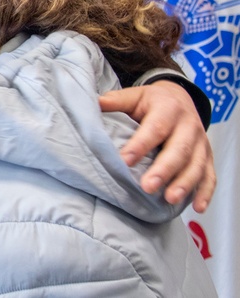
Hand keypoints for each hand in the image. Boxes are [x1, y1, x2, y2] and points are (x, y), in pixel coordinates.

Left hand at [99, 81, 215, 211]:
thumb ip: (116, 101)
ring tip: (169, 199)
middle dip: (164, 170)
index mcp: (168, 108)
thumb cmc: (151, 102)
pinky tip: (197, 208)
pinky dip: (205, 193)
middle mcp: (188, 126)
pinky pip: (210, 176)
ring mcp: (201, 143)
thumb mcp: (134, 96)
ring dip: (184, 184)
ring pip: (196, 165)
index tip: (125, 161)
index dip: (140, 145)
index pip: (154, 128)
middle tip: (148, 186)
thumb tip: (94, 103)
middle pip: (179, 149)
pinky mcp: (208, 157)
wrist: (179, 98)